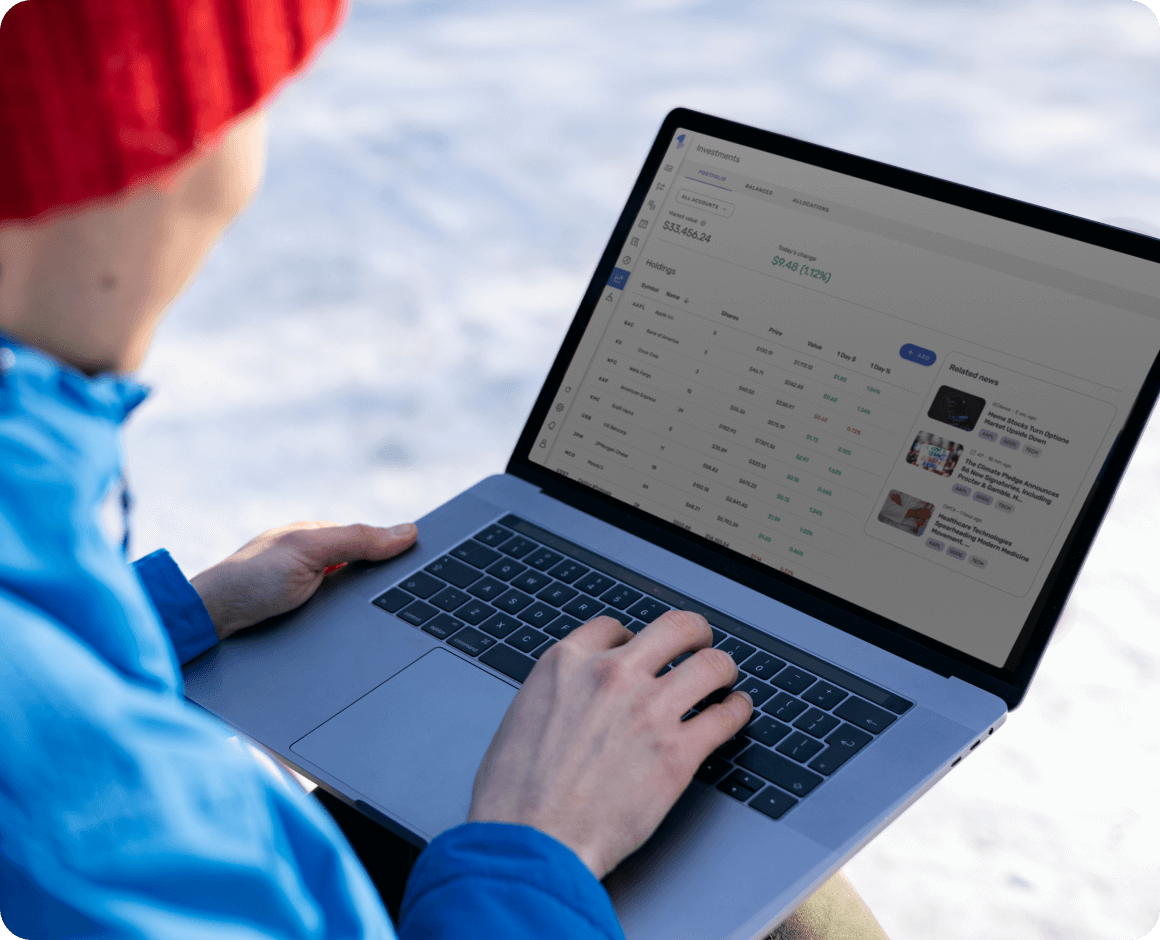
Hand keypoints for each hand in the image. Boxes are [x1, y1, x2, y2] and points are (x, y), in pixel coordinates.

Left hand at [190, 521, 417, 639]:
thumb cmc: (249, 579)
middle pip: (365, 572)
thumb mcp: (309, 551)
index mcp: (316, 537)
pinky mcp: (302, 620)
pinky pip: (340, 620)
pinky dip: (351, 625)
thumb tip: (407, 531)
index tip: (423, 567)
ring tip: (382, 620)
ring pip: (354, 600)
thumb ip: (356, 540)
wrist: (209, 624)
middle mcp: (313, 561)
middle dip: (381, 586)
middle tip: (403, 602)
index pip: (370, 542)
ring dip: (365, 609)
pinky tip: (358, 633)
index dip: (394, 554)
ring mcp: (307, 591)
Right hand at [469, 609, 752, 878]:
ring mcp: (648, 710)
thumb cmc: (513, 796)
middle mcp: (612, 676)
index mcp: (567, 664)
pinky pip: (725, 716)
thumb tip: (575, 700)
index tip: (640, 650)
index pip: (614, 628)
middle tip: (700, 643)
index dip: (632, 639)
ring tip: (724, 677)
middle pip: (674, 628)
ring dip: (722, 669)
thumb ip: (558, 696)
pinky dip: (737, 710)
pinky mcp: (677, 753)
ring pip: (711, 665)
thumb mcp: (522, 718)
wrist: (531, 843)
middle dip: (693, 633)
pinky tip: (736, 711)